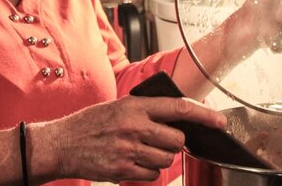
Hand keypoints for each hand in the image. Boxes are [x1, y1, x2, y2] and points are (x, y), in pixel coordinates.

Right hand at [35, 95, 225, 183]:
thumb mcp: (118, 106)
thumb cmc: (90, 123)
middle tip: (157, 139)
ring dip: (160, 158)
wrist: (61, 144)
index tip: (220, 121)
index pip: (178, 108)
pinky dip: (147, 171)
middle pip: (176, 140)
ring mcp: (129, 149)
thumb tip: (177, 117)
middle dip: (173, 142)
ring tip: (140, 150)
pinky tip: (132, 162)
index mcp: (134, 106)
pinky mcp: (123, 170)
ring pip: (166, 159)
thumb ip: (145, 110)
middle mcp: (134, 126)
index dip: (203, 115)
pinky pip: (152, 175)